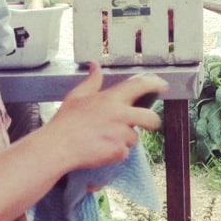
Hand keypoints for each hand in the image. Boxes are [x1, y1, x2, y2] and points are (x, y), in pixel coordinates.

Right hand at [45, 63, 166, 169]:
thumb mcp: (76, 96)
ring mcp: (120, 134)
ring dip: (124, 140)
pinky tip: (100, 149)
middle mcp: (119, 115)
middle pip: (150, 118)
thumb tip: (95, 66)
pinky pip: (124, 153)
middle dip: (152, 122)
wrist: (58, 147)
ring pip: (134, 138)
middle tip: (147, 124)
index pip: (139, 86)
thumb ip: (92, 81)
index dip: (155, 84)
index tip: (163, 85)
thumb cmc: (65, 122)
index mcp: (110, 99)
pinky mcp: (118, 151)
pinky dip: (115, 153)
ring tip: (104, 139)